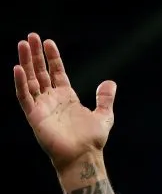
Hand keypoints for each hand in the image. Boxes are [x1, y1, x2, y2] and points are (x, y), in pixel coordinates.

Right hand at [13, 33, 116, 171]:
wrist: (84, 156)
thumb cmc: (92, 140)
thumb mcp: (104, 115)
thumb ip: (105, 98)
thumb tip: (110, 82)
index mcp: (67, 97)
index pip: (56, 72)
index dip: (52, 57)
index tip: (48, 42)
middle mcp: (52, 99)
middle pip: (41, 72)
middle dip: (35, 55)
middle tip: (30, 36)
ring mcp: (42, 107)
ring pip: (30, 80)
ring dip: (25, 63)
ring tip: (22, 45)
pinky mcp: (34, 116)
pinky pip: (25, 97)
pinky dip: (20, 83)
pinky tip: (18, 68)